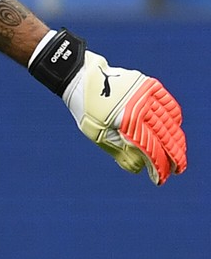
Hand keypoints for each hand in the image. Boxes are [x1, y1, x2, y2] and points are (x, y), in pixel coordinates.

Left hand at [63, 51, 186, 184]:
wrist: (81, 79)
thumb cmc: (87, 110)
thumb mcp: (98, 135)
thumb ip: (119, 152)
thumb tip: (139, 169)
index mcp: (126, 123)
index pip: (150, 150)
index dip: (158, 167)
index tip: (160, 179)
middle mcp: (140, 108)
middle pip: (165, 137)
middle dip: (173, 156)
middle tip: (176, 169)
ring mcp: (146, 95)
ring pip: (170, 122)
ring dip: (176, 139)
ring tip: (178, 152)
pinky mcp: (148, 85)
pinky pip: (168, 103)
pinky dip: (174, 116)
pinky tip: (175, 127)